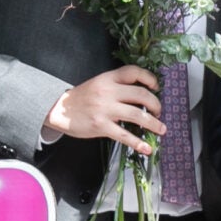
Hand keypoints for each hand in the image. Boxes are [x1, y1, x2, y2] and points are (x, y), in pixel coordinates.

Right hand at [46, 65, 162, 153]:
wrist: (59, 110)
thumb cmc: (82, 98)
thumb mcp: (99, 84)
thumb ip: (118, 86)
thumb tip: (143, 96)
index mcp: (108, 78)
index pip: (133, 72)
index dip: (149, 78)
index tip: (156, 87)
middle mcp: (108, 91)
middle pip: (141, 95)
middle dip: (156, 105)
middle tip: (159, 112)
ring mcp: (105, 109)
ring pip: (137, 115)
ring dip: (154, 124)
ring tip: (161, 129)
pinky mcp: (101, 125)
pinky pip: (125, 135)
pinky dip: (138, 143)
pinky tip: (147, 148)